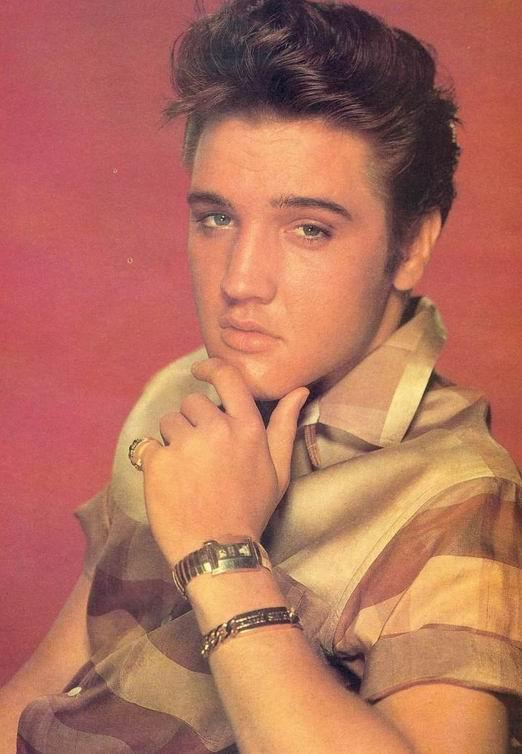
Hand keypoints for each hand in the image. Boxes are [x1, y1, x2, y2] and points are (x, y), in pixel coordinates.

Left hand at [137, 358, 308, 565]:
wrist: (218, 550)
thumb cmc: (250, 511)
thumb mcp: (278, 470)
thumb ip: (284, 426)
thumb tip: (299, 390)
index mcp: (248, 428)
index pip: (227, 378)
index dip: (210, 368)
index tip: (199, 372)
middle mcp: (217, 430)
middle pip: (192, 403)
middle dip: (192, 422)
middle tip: (200, 455)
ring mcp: (186, 445)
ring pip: (168, 422)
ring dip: (173, 440)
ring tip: (186, 472)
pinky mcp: (159, 461)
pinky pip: (148, 445)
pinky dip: (154, 461)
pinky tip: (169, 483)